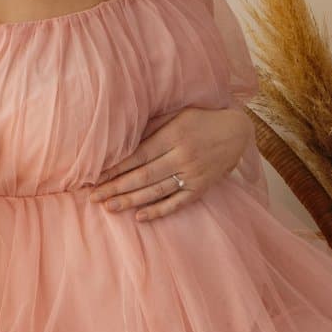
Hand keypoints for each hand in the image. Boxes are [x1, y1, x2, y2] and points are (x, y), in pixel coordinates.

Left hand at [87, 105, 252, 220]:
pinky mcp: (201, 188)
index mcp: (173, 136)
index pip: (138, 156)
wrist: (237, 132)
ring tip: (109, 207)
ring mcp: (192, 175)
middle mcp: (182, 157)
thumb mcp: (177, 114)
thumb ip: (152, 126)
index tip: (96, 177)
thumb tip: (123, 139)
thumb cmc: (201, 119)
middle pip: (143, 176)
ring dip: (131, 200)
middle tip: (94, 197)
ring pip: (156, 191)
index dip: (115, 168)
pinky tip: (140, 217)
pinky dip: (158, 211)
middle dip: (116, 187)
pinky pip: (177, 203)